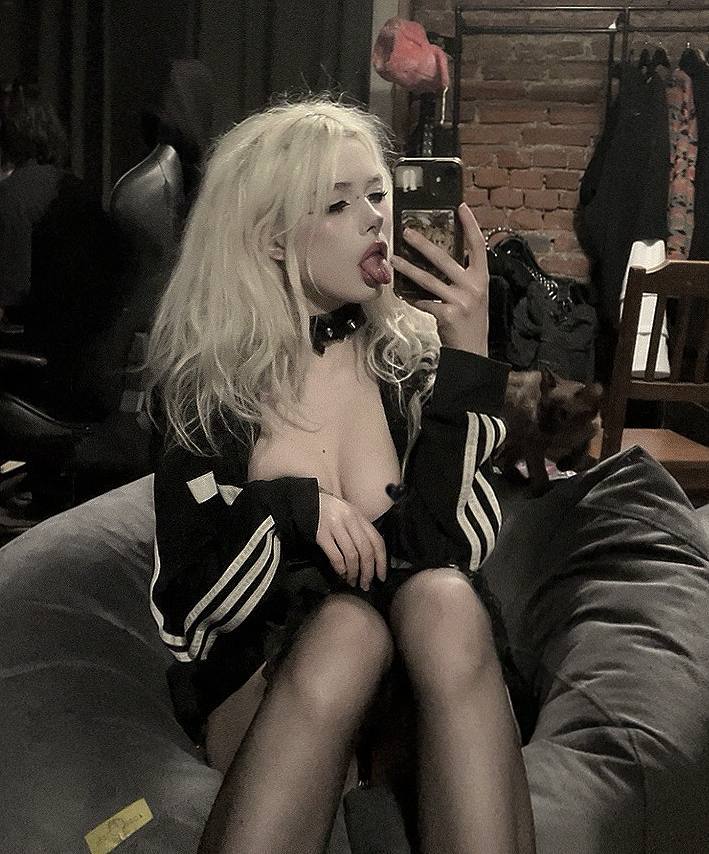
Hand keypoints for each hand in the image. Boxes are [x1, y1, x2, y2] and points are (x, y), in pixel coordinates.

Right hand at [316, 491, 386, 590]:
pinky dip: (340, 568)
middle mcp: (350, 519)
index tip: (381, 577)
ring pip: (352, 555)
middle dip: (368, 572)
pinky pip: (336, 556)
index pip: (377, 541)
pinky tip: (341, 573)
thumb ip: (359, 531)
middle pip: (366, 550)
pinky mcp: (321, 534)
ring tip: (352, 581)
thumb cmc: (328, 511)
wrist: (304, 501)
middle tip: (365, 585)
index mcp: (359, 516)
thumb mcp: (347, 515)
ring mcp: (335, 526)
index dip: (382, 562)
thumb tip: (370, 559)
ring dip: (354, 572)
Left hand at [390, 203, 488, 354]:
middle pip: (444, 258)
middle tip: (406, 231)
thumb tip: (438, 258)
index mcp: (481, 277)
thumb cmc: (471, 320)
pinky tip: (401, 292)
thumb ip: (462, 277)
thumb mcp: (474, 295)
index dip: (470, 225)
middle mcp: (473, 286)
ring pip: (428, 279)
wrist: (473, 350)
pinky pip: (424, 301)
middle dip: (423, 244)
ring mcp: (460, 300)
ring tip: (394, 259)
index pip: (478, 246)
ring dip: (408, 268)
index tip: (460, 207)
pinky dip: (411, 297)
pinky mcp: (447, 314)